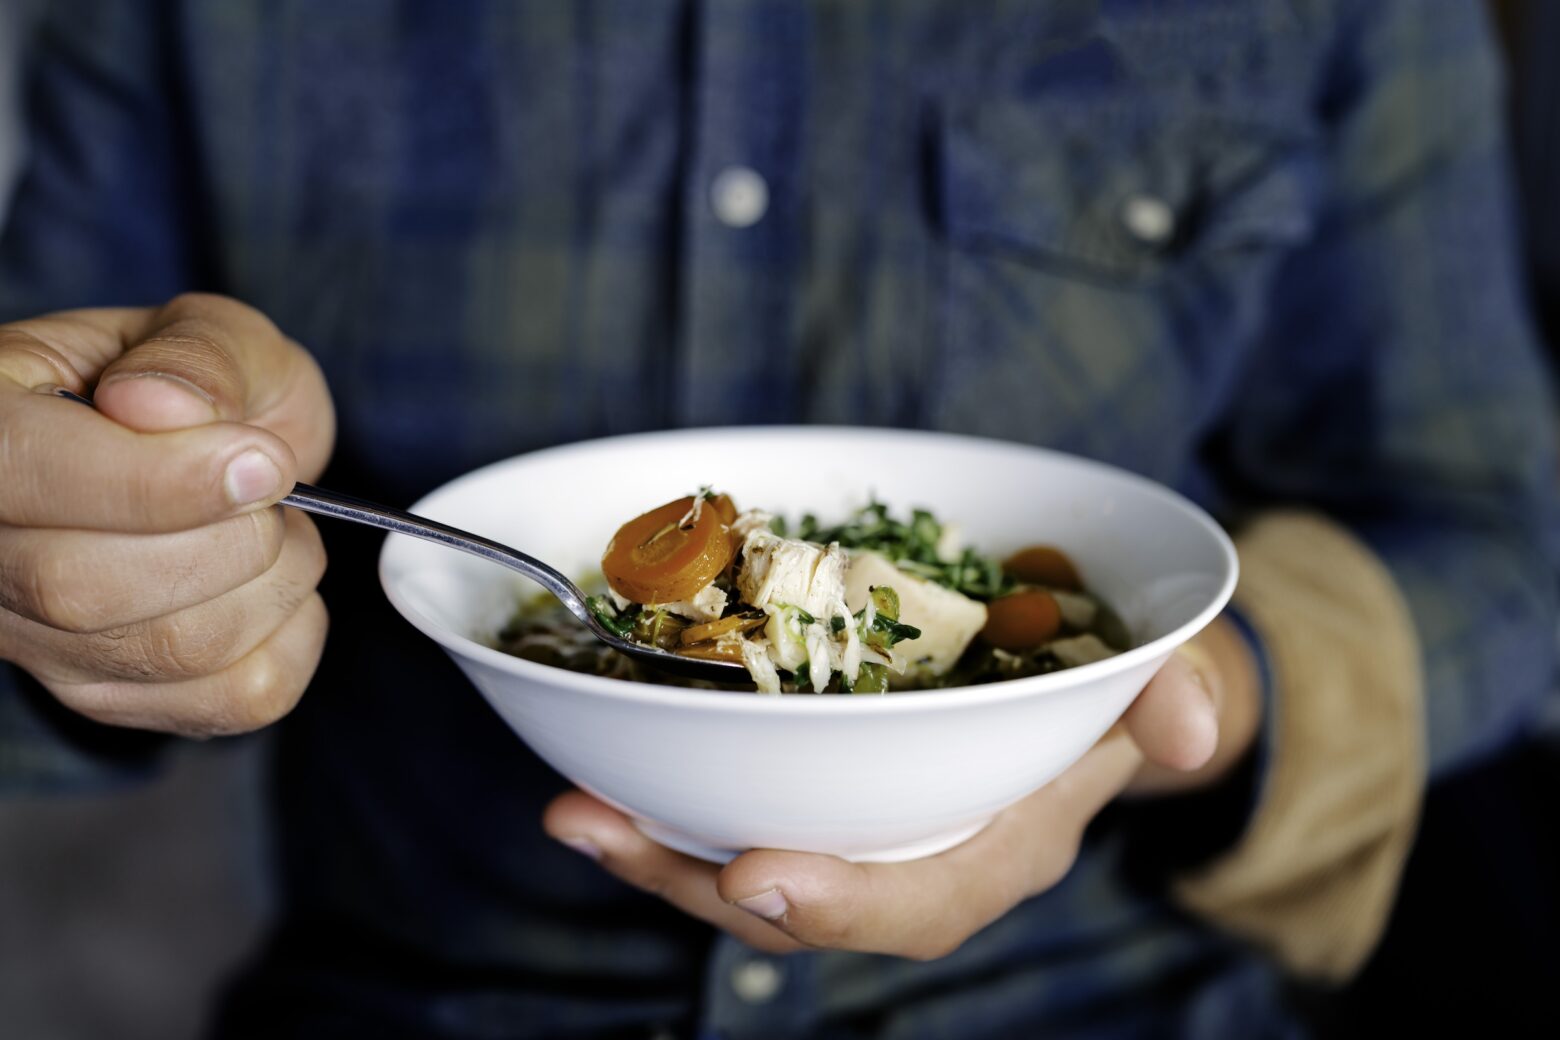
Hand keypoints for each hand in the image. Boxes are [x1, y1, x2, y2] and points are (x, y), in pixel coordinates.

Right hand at [0, 294, 335, 736]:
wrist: (213, 454)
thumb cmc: (196, 388)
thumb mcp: (206, 331)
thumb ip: (194, 355)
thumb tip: (161, 408)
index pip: (24, 472)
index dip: (161, 479)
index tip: (266, 463)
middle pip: (84, 586)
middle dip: (230, 536)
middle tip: (276, 485)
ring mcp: (34, 638)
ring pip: (168, 651)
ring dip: (274, 583)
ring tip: (280, 527)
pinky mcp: (107, 695)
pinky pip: (228, 700)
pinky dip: (295, 639)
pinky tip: (278, 587)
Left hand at [544, 617, 1260, 957]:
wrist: (1074, 683)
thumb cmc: (1108, 682)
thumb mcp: (1157, 676)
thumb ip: (1174, 692)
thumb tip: (1191, 722)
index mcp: (999, 848)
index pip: (923, 902)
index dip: (843, 903)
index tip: (758, 876)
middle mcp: (913, 857)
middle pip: (800, 902)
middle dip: (698, 880)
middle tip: (602, 832)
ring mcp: (853, 830)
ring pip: (741, 867)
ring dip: (652, 848)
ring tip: (571, 812)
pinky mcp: (806, 791)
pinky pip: (726, 815)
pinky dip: (659, 802)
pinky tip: (589, 773)